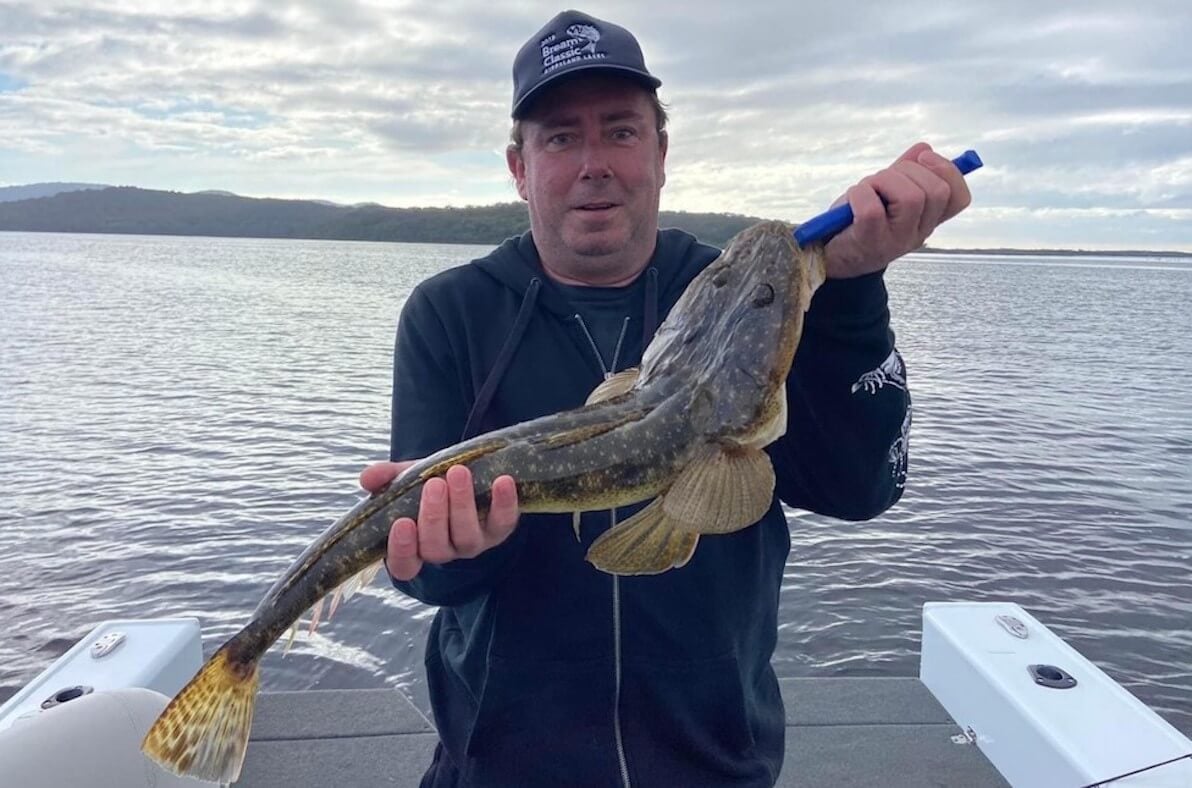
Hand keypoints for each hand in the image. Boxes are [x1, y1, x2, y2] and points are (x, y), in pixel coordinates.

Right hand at [359, 461, 519, 581]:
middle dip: (434, 516)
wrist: (465, 480)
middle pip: (436, 548)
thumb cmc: (426, 487)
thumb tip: (367, 478)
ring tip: (458, 473)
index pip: (403, 564)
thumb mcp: (404, 481)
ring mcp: (472, 544)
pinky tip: (502, 481)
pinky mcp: (499, 530)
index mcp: (414, 547)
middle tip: (435, 484)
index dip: (401, 549)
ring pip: (467, 537)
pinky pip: (504, 523)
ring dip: (463, 505)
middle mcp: (443, 551)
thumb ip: (385, 479)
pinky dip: (505, 503)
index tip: (401, 522)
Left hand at [823, 142, 971, 278]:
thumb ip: (905, 173)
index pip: (958, 198)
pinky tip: (852, 200)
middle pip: (937, 192)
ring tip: (867, 188)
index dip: (948, 171)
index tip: (924, 158)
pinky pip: (872, 208)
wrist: (830, 255)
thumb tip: (923, 149)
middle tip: (885, 177)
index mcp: (926, 221)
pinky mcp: (870, 241)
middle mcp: (916, 234)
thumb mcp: (884, 194)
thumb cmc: (857, 221)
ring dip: (884, 180)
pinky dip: (860, 194)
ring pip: (910, 197)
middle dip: (909, 170)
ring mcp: (895, 241)